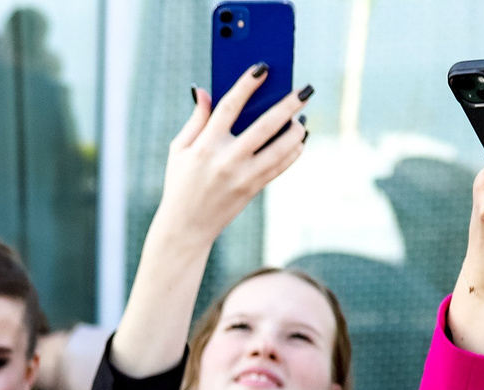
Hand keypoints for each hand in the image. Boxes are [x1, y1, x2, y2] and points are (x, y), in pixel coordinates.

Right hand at [151, 68, 311, 250]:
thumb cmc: (180, 184)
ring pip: (281, 147)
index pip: (229, 106)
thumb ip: (195, 120)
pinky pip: (281, 165)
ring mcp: (243, 175)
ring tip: (303, 117)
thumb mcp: (179, 150)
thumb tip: (204, 91)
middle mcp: (226, 159)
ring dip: (296, 129)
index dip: (247, 84)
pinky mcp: (253, 188)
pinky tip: (298, 139)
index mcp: (205, 145)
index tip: (262, 68)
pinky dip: (294, 150)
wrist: (185, 227)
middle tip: (305, 90)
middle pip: (265, 124)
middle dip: (289, 104)